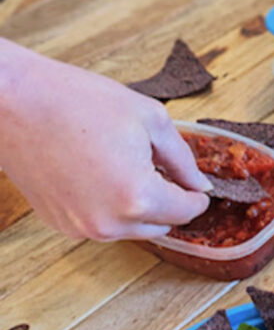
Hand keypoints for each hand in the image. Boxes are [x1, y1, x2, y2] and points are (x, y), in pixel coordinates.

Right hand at [0, 40, 209, 240]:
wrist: (10, 101)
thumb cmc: (75, 101)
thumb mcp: (149, 119)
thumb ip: (183, 158)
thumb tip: (200, 184)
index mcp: (137, 197)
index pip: (187, 211)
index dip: (197, 196)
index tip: (196, 184)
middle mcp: (110, 223)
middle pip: (162, 225)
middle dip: (168, 201)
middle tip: (158, 167)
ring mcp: (82, 228)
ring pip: (133, 228)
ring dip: (139, 206)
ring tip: (124, 165)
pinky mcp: (60, 224)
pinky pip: (102, 224)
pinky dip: (110, 207)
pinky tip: (98, 173)